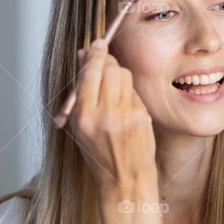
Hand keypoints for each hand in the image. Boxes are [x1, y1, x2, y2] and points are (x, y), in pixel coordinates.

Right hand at [67, 39, 156, 195]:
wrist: (125, 180)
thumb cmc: (99, 156)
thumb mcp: (81, 127)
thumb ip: (82, 94)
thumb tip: (84, 59)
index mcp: (84, 117)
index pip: (90, 73)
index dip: (94, 54)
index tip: (96, 44)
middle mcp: (105, 115)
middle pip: (110, 69)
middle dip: (107, 61)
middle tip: (105, 61)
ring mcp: (126, 115)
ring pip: (124, 76)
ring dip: (118, 73)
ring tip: (113, 86)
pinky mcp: (142, 116)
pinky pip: (134, 91)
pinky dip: (128, 91)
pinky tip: (125, 104)